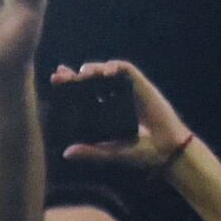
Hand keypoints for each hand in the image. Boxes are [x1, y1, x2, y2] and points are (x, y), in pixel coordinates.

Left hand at [52, 59, 191, 169]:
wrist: (166, 151)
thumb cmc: (140, 152)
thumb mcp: (110, 152)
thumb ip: (90, 151)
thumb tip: (66, 153)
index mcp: (105, 110)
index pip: (83, 93)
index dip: (69, 84)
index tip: (55, 80)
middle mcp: (114, 97)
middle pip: (92, 79)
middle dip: (75, 74)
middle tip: (61, 74)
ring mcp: (128, 90)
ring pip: (107, 70)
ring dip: (94, 67)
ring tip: (84, 72)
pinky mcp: (142, 85)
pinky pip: (127, 69)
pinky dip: (116, 67)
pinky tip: (106, 72)